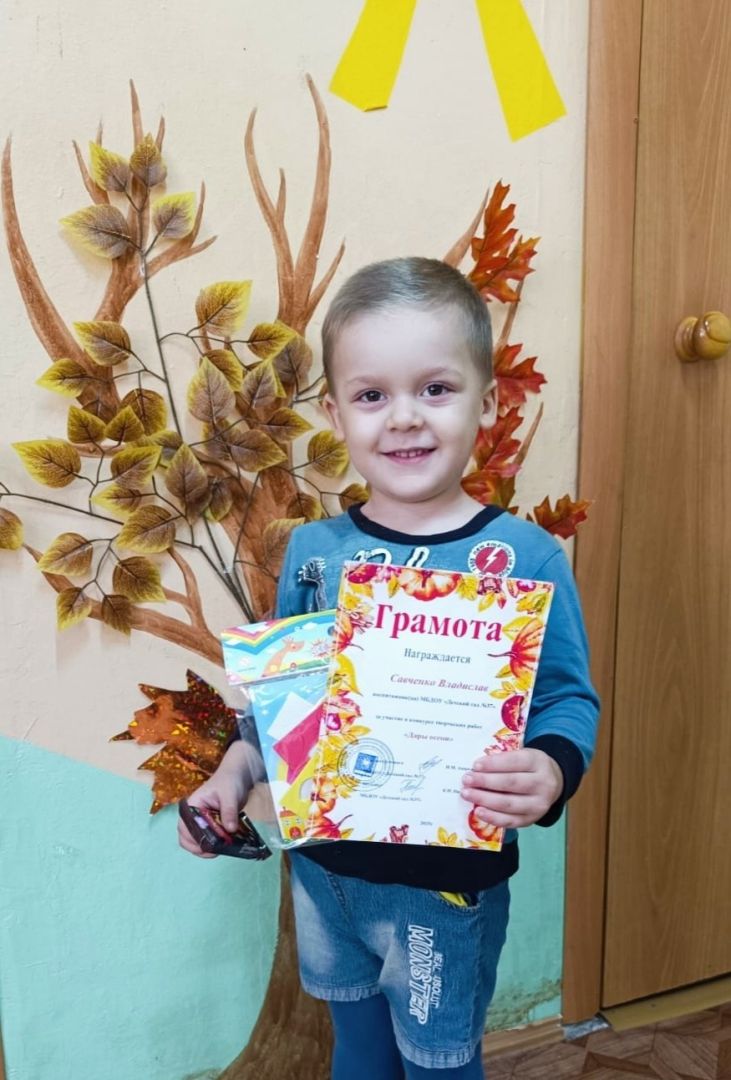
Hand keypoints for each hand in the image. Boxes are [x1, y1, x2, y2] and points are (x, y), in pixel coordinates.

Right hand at [177, 741, 253, 857]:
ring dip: (205, 848)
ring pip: (196, 841)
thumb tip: (230, 830)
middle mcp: (192, 816)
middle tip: (214, 852)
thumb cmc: (230, 782)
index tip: (208, 846)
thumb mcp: (230, 795)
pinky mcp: (210, 826)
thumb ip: (229, 811)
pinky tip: (224, 846)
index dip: (194, 839)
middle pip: (186, 838)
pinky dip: (213, 845)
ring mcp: (201, 822)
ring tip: (220, 850)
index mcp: (192, 807)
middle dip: (198, 847)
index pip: (184, 827)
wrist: (238, 777)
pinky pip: (207, 840)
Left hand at [461, 748, 562, 828]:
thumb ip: (503, 759)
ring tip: (467, 794)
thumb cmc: (529, 766)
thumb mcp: (523, 755)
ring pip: (508, 803)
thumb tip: (476, 767)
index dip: (493, 764)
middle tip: (466, 779)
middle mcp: (543, 784)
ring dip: (484, 799)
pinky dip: (492, 817)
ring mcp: (539, 804)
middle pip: (510, 783)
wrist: (552, 783)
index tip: (475, 765)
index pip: (514, 761)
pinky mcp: (531, 819)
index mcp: (538, 762)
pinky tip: (478, 811)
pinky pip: (510, 821)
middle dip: (485, 781)